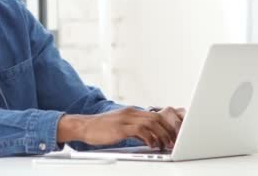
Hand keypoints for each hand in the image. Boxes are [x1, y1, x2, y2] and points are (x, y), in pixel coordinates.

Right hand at [57, 107, 182, 148]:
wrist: (84, 126)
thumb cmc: (102, 129)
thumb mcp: (122, 127)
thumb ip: (136, 130)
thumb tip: (149, 138)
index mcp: (132, 112)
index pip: (155, 115)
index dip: (166, 125)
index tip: (172, 135)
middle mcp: (131, 113)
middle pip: (156, 118)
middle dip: (167, 130)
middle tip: (173, 141)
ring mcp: (125, 119)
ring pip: (151, 123)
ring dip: (161, 135)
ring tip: (164, 145)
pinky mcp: (120, 128)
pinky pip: (140, 130)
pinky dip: (149, 137)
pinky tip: (151, 145)